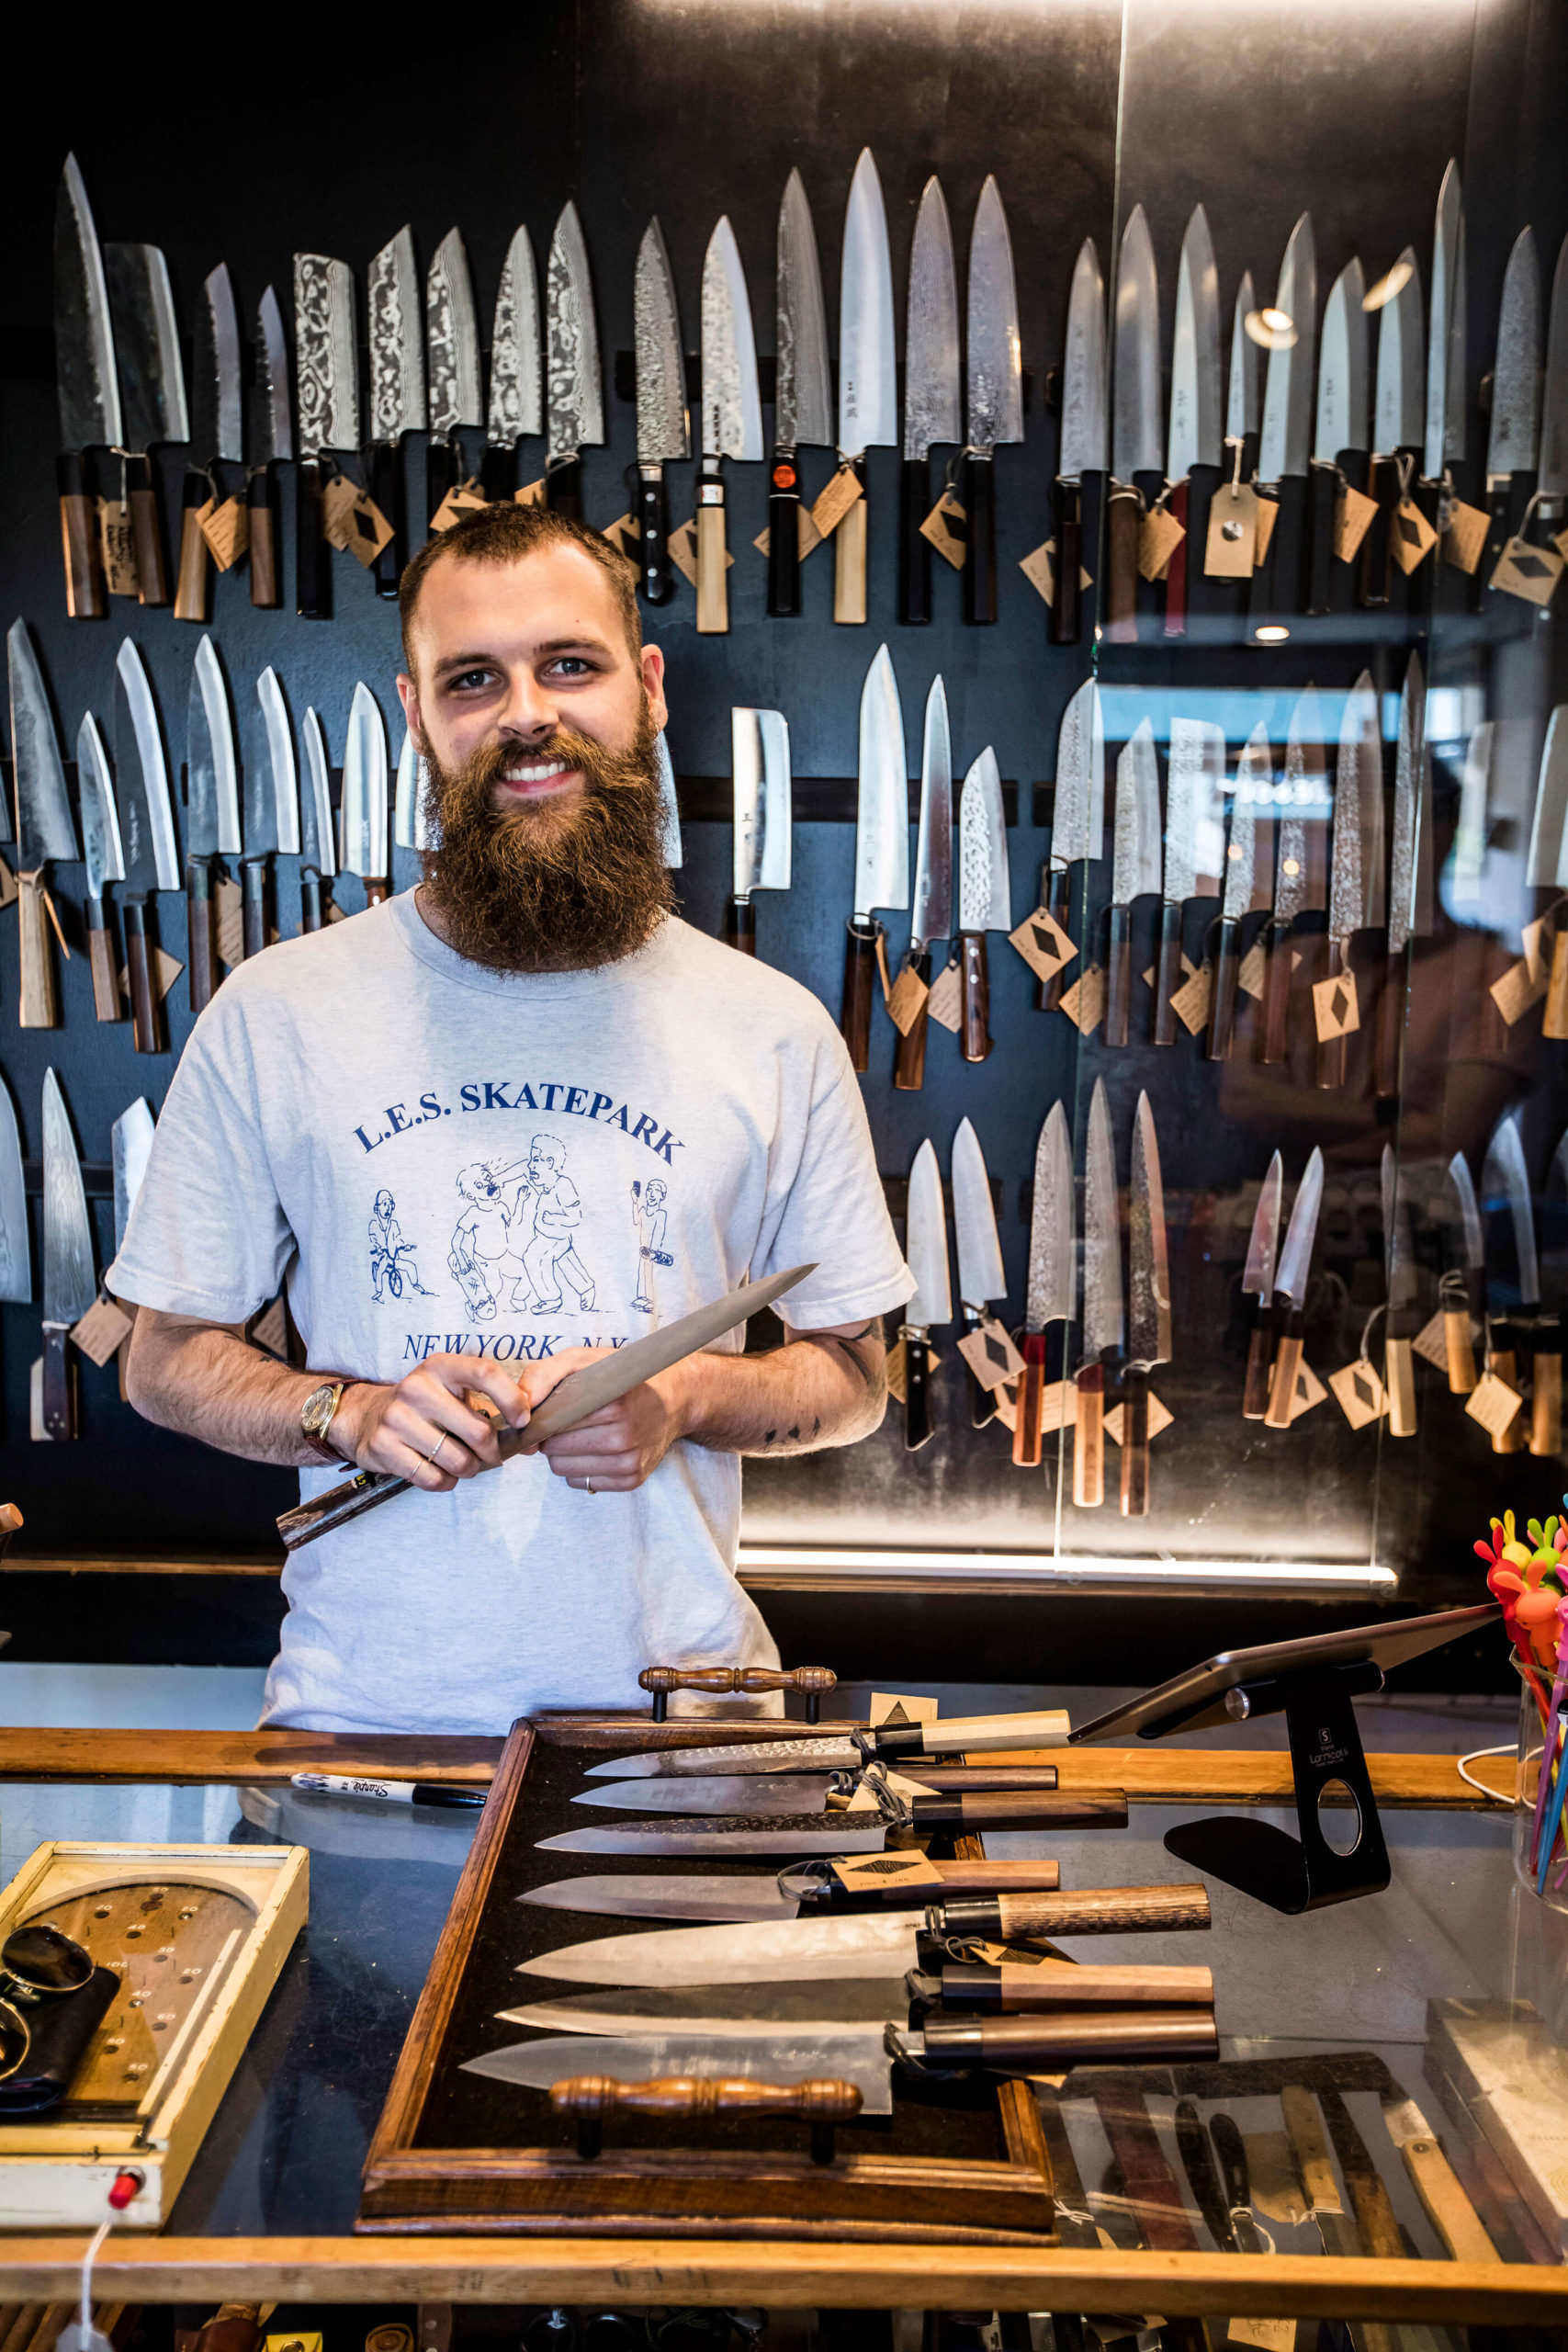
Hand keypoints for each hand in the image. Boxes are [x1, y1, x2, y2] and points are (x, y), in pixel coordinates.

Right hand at [331, 1354, 530, 1490]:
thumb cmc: (426, 1405)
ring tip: (465, 1463)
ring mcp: (397, 1419)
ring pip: (459, 1461)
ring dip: (470, 1469)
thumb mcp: (452, 1389)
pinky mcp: (384, 1448)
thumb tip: (530, 1437)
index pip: (485, 1373)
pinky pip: (433, 1479)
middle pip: (478, 1431)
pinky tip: (442, 1472)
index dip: (512, 1399)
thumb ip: (490, 1405)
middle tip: (490, 1455)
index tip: (523, 1421)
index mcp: (440, 1367)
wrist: (367, 1416)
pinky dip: (446, 1482)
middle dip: (493, 1452)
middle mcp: (417, 1388)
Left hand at [514, 1346, 686, 1493]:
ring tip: (582, 1433)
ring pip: (563, 1470)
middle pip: (554, 1451)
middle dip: (553, 1436)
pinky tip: (595, 1449)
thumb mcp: (581, 1360)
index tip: (549, 1411)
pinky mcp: (632, 1480)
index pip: (550, 1426)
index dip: (543, 1419)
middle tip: (568, 1420)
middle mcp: (623, 1437)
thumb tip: (520, 1409)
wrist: (674, 1398)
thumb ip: (543, 1375)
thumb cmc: (620, 1376)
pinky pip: (582, 1483)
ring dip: (564, 1454)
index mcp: (611, 1404)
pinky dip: (580, 1468)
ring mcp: (629, 1462)